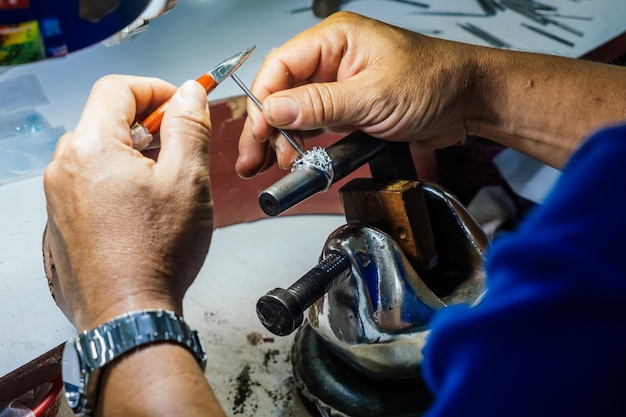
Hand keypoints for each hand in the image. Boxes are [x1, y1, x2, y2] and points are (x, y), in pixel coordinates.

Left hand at [43, 75, 213, 330]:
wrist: (127, 314)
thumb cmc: (156, 254)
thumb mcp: (188, 180)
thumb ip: (188, 127)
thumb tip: (190, 93)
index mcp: (92, 147)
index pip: (118, 88)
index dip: (156, 89)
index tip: (181, 104)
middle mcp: (65, 167)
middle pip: (107, 119)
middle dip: (148, 123)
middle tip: (180, 146)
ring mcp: (58, 195)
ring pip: (99, 151)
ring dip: (134, 153)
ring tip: (165, 182)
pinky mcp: (62, 220)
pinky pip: (90, 181)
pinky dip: (118, 179)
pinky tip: (143, 208)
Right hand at [236, 11, 478, 176]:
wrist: (470, 102)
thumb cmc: (436, 82)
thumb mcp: (373, 96)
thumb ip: (320, 105)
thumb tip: (275, 110)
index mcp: (335, 40)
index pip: (281, 66)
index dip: (263, 100)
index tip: (258, 132)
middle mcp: (333, 60)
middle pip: (282, 91)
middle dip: (266, 126)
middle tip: (253, 157)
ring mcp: (340, 86)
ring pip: (296, 111)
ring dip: (283, 138)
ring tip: (274, 165)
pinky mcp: (350, 109)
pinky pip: (317, 124)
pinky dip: (304, 143)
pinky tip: (296, 158)